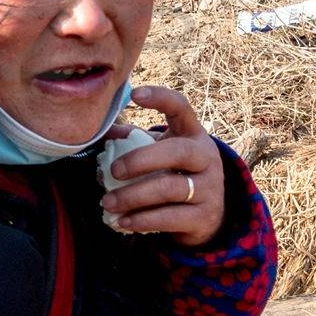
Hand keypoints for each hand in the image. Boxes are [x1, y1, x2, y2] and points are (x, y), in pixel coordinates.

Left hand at [100, 84, 224, 245]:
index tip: (135, 94)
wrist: (207, 216)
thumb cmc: (175, 175)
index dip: (161, 98)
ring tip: (108, 202)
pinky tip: (123, 221)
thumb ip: (135, 140)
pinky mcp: (204, 217)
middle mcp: (207, 158)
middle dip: (141, 160)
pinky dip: (143, 220)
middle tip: (113, 170)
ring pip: (170, 188)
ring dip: (133, 196)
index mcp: (193, 134)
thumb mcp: (161, 154)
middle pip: (178, 152)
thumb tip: (105, 130)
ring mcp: (210, 188)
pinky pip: (170, 218)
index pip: (181, 108)